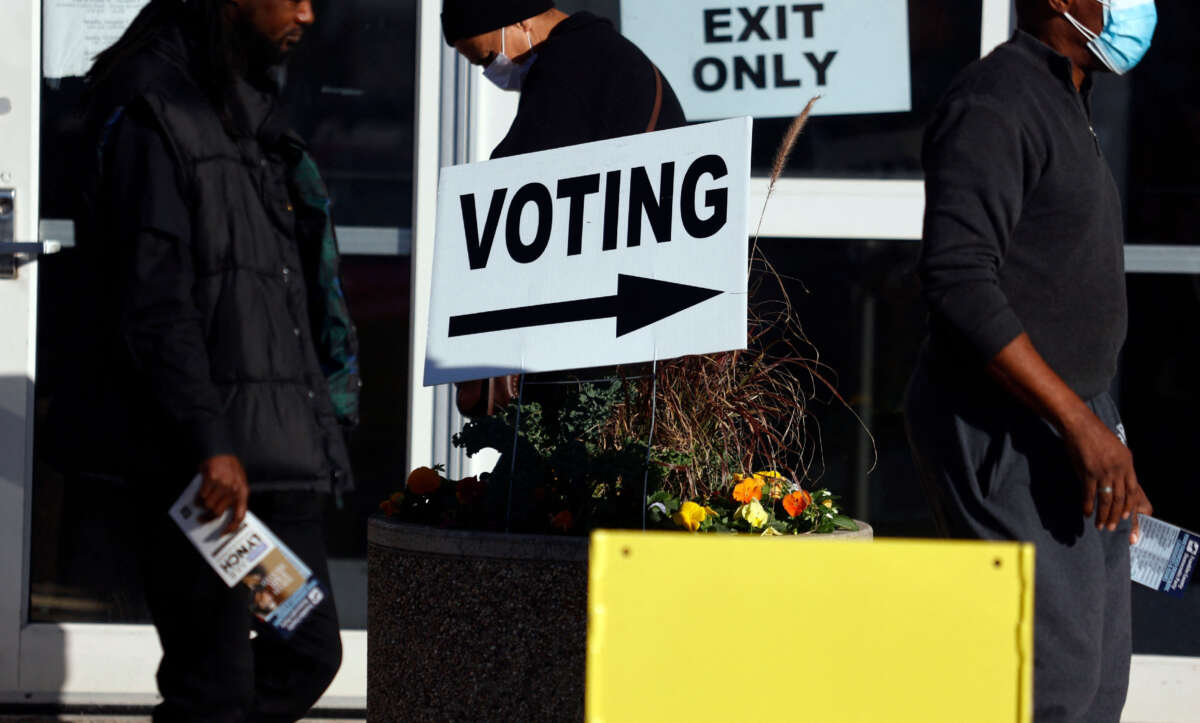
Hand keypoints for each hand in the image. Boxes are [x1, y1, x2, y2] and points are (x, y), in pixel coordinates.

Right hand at [196, 454, 248, 534]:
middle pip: (217, 512)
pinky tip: (197, 496)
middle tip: (201, 518)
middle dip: (207, 517)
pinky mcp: (211, 478)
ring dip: (201, 506)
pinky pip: (201, 495)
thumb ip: (232, 495)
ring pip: (207, 504)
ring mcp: (222, 484)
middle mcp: (233, 489)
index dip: (231, 527)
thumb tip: (217, 513)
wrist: (222, 450)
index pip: (239, 515)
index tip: (223, 533)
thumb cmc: (229, 468)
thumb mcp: (237, 481)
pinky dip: (197, 497)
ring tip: (199, 504)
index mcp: (242, 492)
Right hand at [1061, 411, 1151, 541]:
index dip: (1128, 506)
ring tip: (1100, 525)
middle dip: (1115, 515)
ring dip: (1104, 514)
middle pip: (1120, 498)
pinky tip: (1087, 513)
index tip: (1124, 517)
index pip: (1132, 490)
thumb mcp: (1114, 449)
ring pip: (1107, 499)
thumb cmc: (1094, 435)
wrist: (1079, 424)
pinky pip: (1090, 494)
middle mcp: (1118, 469)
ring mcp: (1104, 471)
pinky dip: (1088, 506)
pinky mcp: (1088, 472)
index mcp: (1127, 463)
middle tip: (1110, 527)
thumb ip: (1116, 466)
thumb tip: (1113, 484)